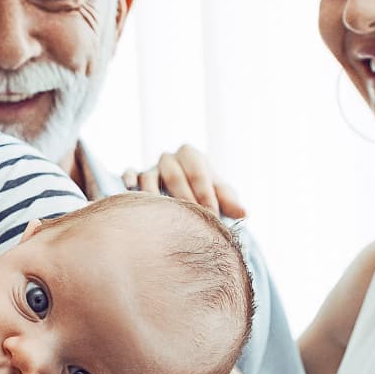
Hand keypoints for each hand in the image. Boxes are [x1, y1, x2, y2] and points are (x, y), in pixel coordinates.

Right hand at [122, 144, 245, 218]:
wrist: (185, 194)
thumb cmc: (205, 194)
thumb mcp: (220, 195)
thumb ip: (230, 202)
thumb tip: (244, 214)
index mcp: (192, 156)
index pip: (198, 172)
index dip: (205, 193)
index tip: (212, 215)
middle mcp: (169, 158)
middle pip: (173, 173)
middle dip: (183, 196)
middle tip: (191, 218)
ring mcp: (150, 167)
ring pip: (149, 175)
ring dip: (154, 194)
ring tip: (160, 213)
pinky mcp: (134, 176)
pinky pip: (129, 173)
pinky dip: (129, 179)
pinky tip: (131, 191)